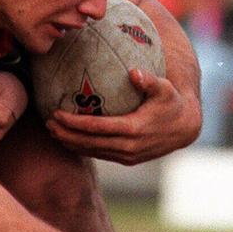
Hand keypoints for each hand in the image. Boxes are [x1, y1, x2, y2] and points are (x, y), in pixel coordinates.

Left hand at [45, 68, 200, 164]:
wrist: (185, 127)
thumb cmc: (171, 102)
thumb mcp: (164, 89)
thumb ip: (149, 80)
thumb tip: (134, 72)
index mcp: (133, 129)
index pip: (96, 128)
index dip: (74, 122)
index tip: (56, 113)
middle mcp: (129, 147)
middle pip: (89, 142)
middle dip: (66, 134)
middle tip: (47, 123)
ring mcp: (128, 156)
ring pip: (92, 151)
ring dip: (70, 143)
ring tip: (52, 132)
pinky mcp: (128, 159)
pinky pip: (100, 154)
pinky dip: (82, 148)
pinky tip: (68, 139)